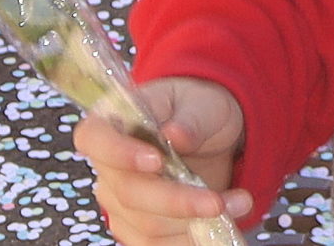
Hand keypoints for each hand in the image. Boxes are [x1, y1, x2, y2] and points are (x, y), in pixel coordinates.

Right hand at [73, 77, 249, 243]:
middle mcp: (108, 167)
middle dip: (176, 201)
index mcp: (112, 124)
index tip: (155, 161)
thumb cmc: (199, 109)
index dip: (119, 153)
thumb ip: (190, 118)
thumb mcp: (203, 103)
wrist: (211, 134)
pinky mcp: (138, 227)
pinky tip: (225, 221)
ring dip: (195, 221)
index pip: (94, 138)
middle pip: (128, 192)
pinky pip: (159, 243)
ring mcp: (120, 201)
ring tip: (239, 202)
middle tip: (216, 203)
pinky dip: (194, 237)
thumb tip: (174, 134)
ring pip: (147, 225)